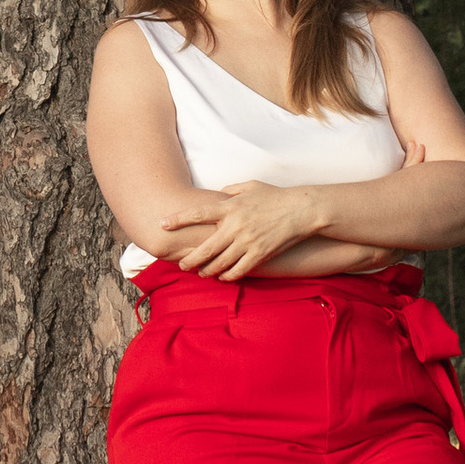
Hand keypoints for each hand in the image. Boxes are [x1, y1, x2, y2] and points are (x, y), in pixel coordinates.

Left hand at [152, 181, 324, 279]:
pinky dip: (227, 276)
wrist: (302, 210)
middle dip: (189, 260)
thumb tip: (218, 195)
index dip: (178, 219)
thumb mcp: (251, 186)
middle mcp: (235, 226)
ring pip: (219, 263)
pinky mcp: (259, 254)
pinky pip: (237, 271)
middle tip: (181, 265)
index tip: (162, 224)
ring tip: (201, 273)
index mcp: (230, 206)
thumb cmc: (275, 196)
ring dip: (207, 271)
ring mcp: (247, 242)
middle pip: (204, 248)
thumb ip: (231, 190)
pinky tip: (223, 277)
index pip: (198, 213)